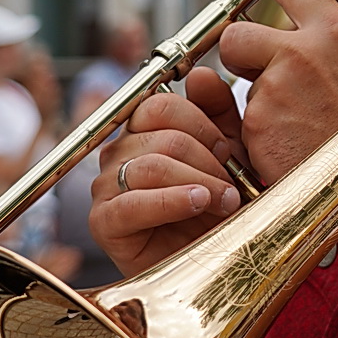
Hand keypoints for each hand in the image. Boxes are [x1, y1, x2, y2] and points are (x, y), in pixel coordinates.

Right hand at [89, 68, 249, 276]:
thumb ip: (218, 113)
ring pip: (151, 165)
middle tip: (233, 183)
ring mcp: (106, 187)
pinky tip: (199, 205)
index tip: (230, 152)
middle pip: (158, 133)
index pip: (160, 105)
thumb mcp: (228, 154)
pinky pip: (131, 203)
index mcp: (143, 133)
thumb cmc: (221, 208)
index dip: (202, 124)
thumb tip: (199, 74)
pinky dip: (171, 202)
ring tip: (226, 202)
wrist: (216, 263)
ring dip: (199, 182)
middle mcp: (119, 154)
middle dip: (206, 157)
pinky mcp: (104, 223)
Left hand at [219, 0, 337, 181]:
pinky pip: (241, 116)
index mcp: (336, 31)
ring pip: (235, 78)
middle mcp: (302, 52)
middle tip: (266, 74)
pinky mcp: (258, 121)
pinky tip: (286, 139)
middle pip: (239, 33)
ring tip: (288, 114)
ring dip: (253, 93)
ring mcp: (277, 86)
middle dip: (243, 52)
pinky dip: (256, 128)